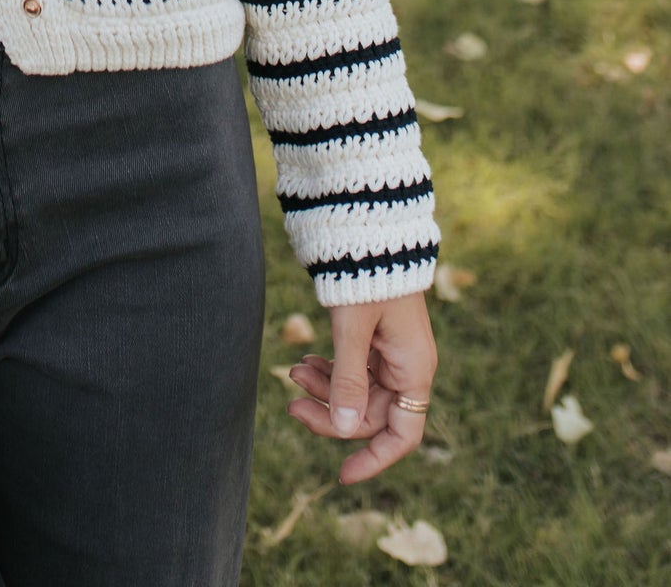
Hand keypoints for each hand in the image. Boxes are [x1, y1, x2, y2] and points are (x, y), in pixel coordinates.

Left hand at [285, 292, 436, 484]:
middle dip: (331, 412)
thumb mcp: (353, 328)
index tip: (341, 475)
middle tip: (291, 402)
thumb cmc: (366, 276)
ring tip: (292, 372)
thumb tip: (344, 431)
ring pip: (356, 391)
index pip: (402, 435)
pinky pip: (352, 368)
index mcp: (414, 370)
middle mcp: (407, 366)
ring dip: (325, 388)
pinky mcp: (374, 337)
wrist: (367, 229)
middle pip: (370, 414)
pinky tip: (306, 361)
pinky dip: (329, 369)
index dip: (374, 460)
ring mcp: (390, 352)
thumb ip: (349, 378)